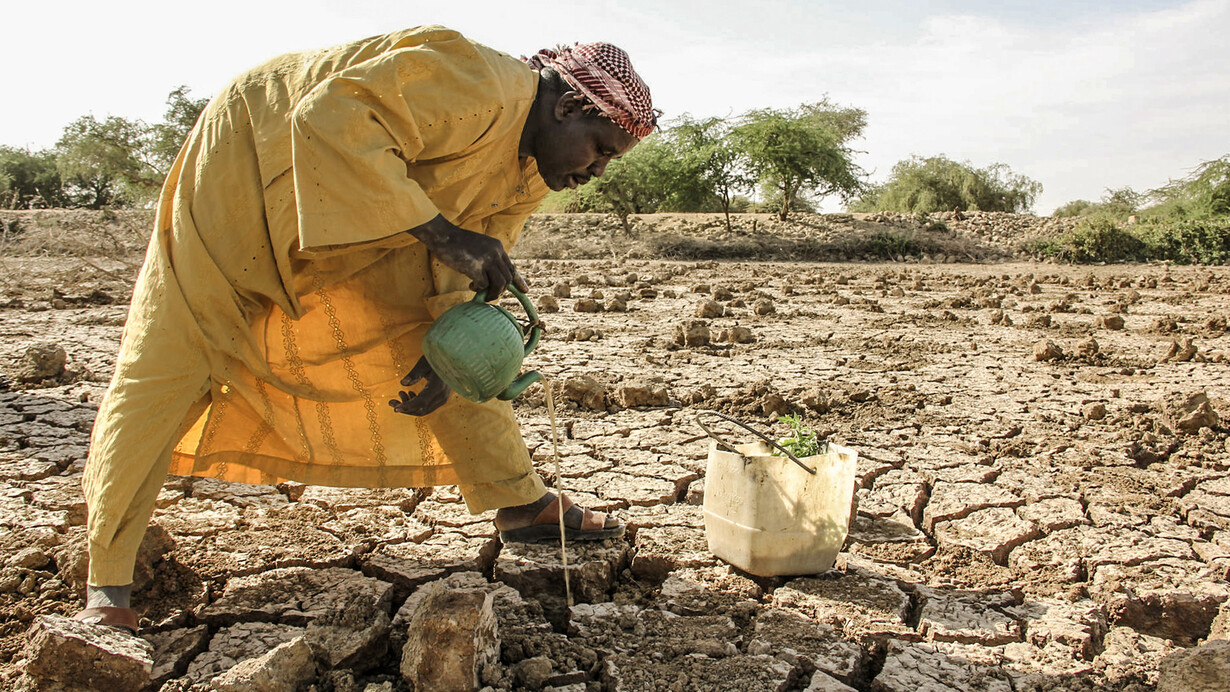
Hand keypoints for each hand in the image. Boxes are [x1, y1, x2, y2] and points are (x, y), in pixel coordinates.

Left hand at [389, 356, 450, 415]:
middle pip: (421, 410)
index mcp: (438, 387)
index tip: (395, 409)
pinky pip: (427, 406)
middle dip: (405, 408)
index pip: (421, 402)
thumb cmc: (436, 358)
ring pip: (423, 410)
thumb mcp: (424, 363)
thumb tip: (402, 383)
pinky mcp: (441, 399)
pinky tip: (410, 394)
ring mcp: (443, 399)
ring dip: (409, 406)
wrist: (451, 360)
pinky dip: (416, 404)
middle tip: (391, 402)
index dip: (408, 407)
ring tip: (400, 393)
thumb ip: (414, 373)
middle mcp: (442, 396)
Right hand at [408, 215, 527, 300]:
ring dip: (492, 294)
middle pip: (508, 278)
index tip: (525, 291)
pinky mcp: (475, 267)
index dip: (518, 281)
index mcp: (498, 247)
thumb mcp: (480, 247)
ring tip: (483, 295)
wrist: (443, 235)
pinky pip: (483, 285)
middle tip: (490, 295)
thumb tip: (493, 279)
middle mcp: (495, 253)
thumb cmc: (457, 243)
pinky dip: (478, 289)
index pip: (512, 267)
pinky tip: (471, 285)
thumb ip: (489, 259)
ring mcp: (486, 259)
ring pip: (500, 284)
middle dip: (501, 290)